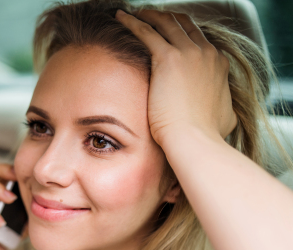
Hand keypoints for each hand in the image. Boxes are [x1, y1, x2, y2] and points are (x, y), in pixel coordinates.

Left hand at [115, 9, 236, 145]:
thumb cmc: (205, 135)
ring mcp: (188, 52)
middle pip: (183, 24)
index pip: (198, 38)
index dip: (181, 32)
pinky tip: (120, 17)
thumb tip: (225, 114)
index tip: (166, 33)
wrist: (194, 139)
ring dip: (147, 15)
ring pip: (165, 22)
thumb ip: (223, 106)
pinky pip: (146, 32)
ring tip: (133, 14)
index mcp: (218, 63)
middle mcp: (206, 52)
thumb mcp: (225, 116)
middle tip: (147, 17)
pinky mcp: (168, 58)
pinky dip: (132, 22)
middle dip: (164, 18)